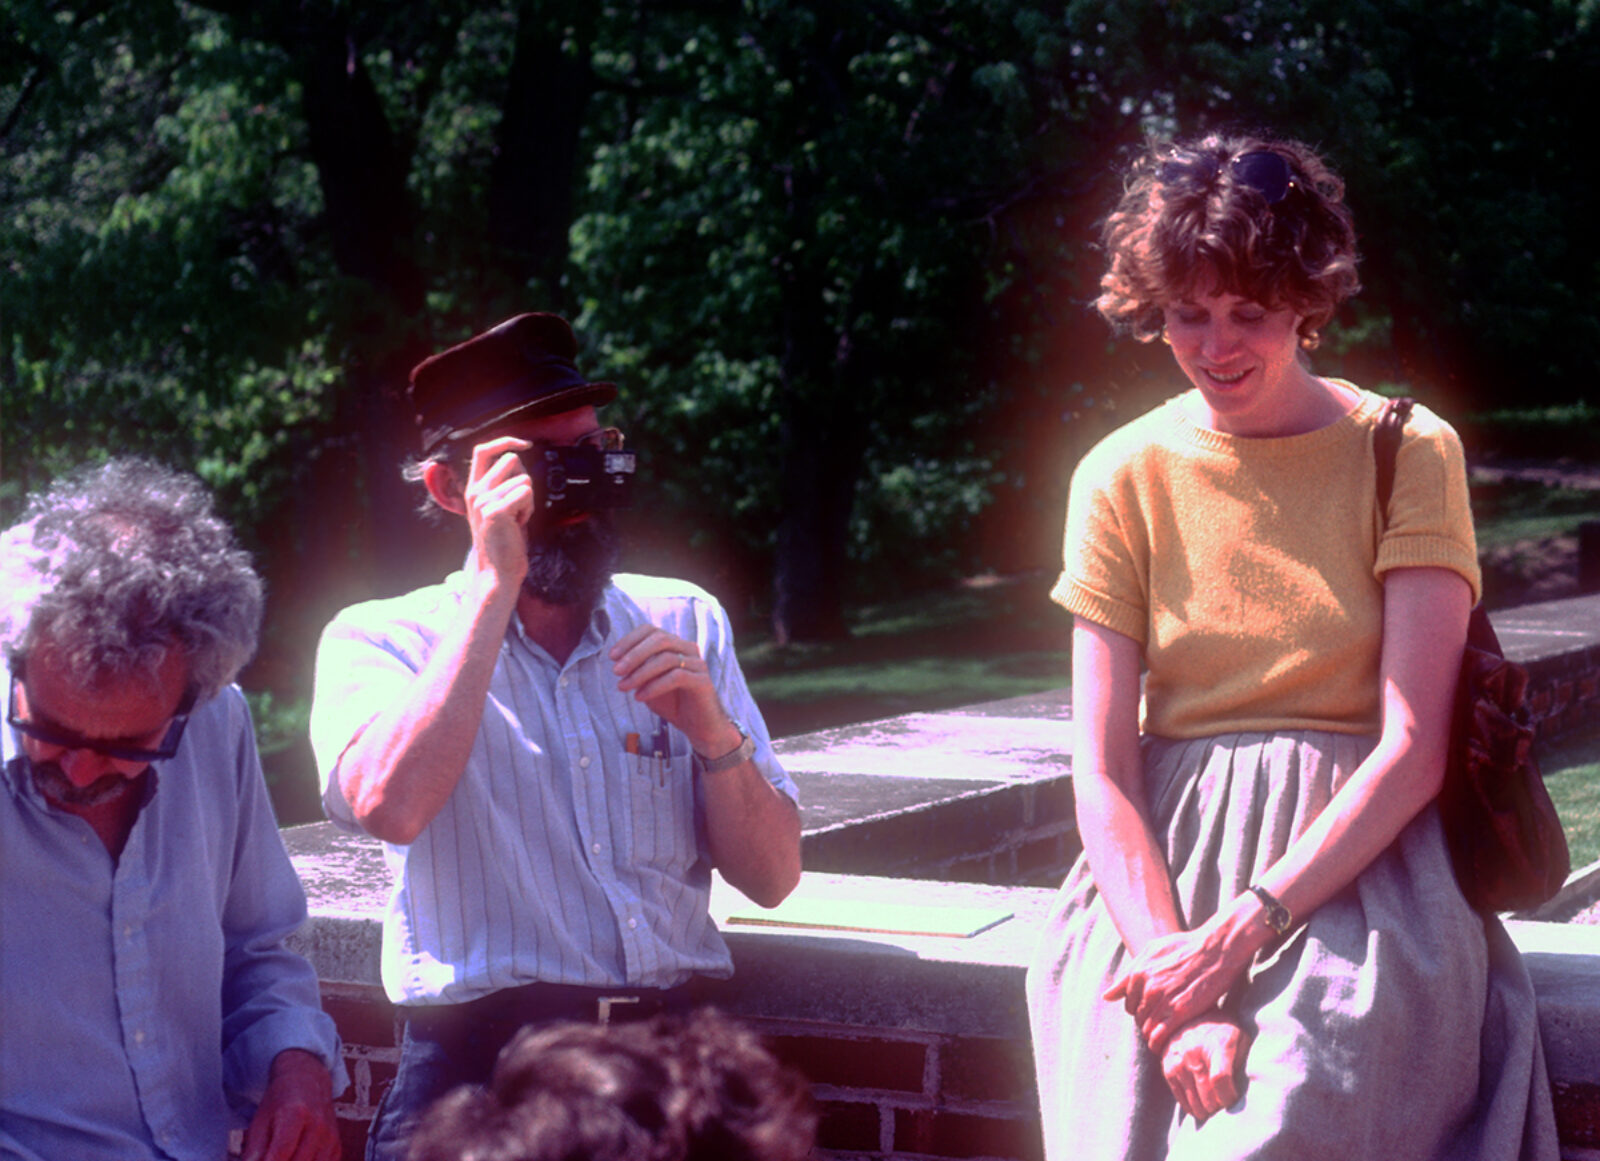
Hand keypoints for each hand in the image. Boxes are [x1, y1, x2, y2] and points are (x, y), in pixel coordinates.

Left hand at [240, 1049, 339, 1160]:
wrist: (308, 1082)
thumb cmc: (279, 1104)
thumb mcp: (260, 1122)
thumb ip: (254, 1152)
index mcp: (295, 1114)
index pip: (280, 1153)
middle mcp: (318, 1126)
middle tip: (269, 1157)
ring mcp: (330, 1138)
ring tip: (281, 1157)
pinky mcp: (336, 1148)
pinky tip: (295, 1158)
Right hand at [460, 436, 535, 593]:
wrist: (498, 570)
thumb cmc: (503, 540)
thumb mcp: (497, 507)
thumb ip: (501, 484)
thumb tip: (518, 459)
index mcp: (474, 488)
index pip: (483, 450)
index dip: (505, 441)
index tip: (525, 443)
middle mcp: (476, 491)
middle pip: (511, 459)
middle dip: (524, 478)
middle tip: (519, 504)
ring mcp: (483, 500)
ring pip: (523, 479)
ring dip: (528, 499)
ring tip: (517, 518)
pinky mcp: (496, 510)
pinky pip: (525, 493)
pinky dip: (529, 509)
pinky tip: (518, 523)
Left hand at [609, 623, 737, 758]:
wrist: (698, 727)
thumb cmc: (673, 703)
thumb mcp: (649, 684)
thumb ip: (638, 672)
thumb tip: (619, 664)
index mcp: (675, 645)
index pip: (651, 630)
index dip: (630, 640)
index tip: (612, 656)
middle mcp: (688, 649)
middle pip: (659, 639)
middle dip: (634, 654)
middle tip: (616, 671)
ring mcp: (697, 664)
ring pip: (666, 658)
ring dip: (640, 673)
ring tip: (623, 687)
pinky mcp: (703, 680)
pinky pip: (676, 677)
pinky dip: (654, 686)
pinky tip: (640, 697)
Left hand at [1103, 925, 1239, 1053]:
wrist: (1216, 948)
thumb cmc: (1186, 946)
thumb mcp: (1153, 951)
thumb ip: (1130, 973)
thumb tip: (1107, 996)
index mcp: (1138, 972)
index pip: (1128, 1003)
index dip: (1140, 1010)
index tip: (1151, 1013)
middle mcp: (1147, 987)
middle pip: (1138, 1017)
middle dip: (1147, 1022)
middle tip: (1161, 1025)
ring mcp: (1163, 999)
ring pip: (1147, 1027)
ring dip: (1153, 1034)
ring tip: (1164, 1036)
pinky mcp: (1180, 1011)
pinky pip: (1160, 1035)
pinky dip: (1159, 1043)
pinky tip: (1166, 1046)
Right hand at [1161, 1015, 1248, 1123]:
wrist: (1192, 1012)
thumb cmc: (1224, 1029)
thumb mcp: (1240, 1037)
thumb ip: (1242, 1060)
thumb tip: (1246, 1087)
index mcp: (1217, 1044)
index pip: (1220, 1079)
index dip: (1228, 1096)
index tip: (1233, 1099)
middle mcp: (1194, 1051)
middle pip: (1207, 1094)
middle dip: (1218, 1106)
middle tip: (1223, 1106)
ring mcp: (1178, 1058)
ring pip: (1192, 1099)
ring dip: (1204, 1109)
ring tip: (1212, 1107)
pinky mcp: (1166, 1064)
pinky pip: (1178, 1095)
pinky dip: (1189, 1105)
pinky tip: (1198, 1106)